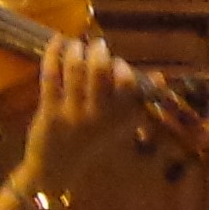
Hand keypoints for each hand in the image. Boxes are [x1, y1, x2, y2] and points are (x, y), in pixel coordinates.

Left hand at [23, 30, 138, 175]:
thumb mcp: (120, 125)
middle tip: (97, 46)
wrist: (56, 169)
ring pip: (75, 71)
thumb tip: (159, 77)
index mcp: (120, 118)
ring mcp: (73, 114)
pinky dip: (53, 53)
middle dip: (99, 51)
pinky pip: (51, 76)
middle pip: (100, 72)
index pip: (128, 84)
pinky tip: (57, 40)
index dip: (121, 68)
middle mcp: (99, 116)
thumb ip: (136, 101)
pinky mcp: (49, 112)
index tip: (117, 64)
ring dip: (76, 50)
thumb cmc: (91, 141)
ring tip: (77, 45)